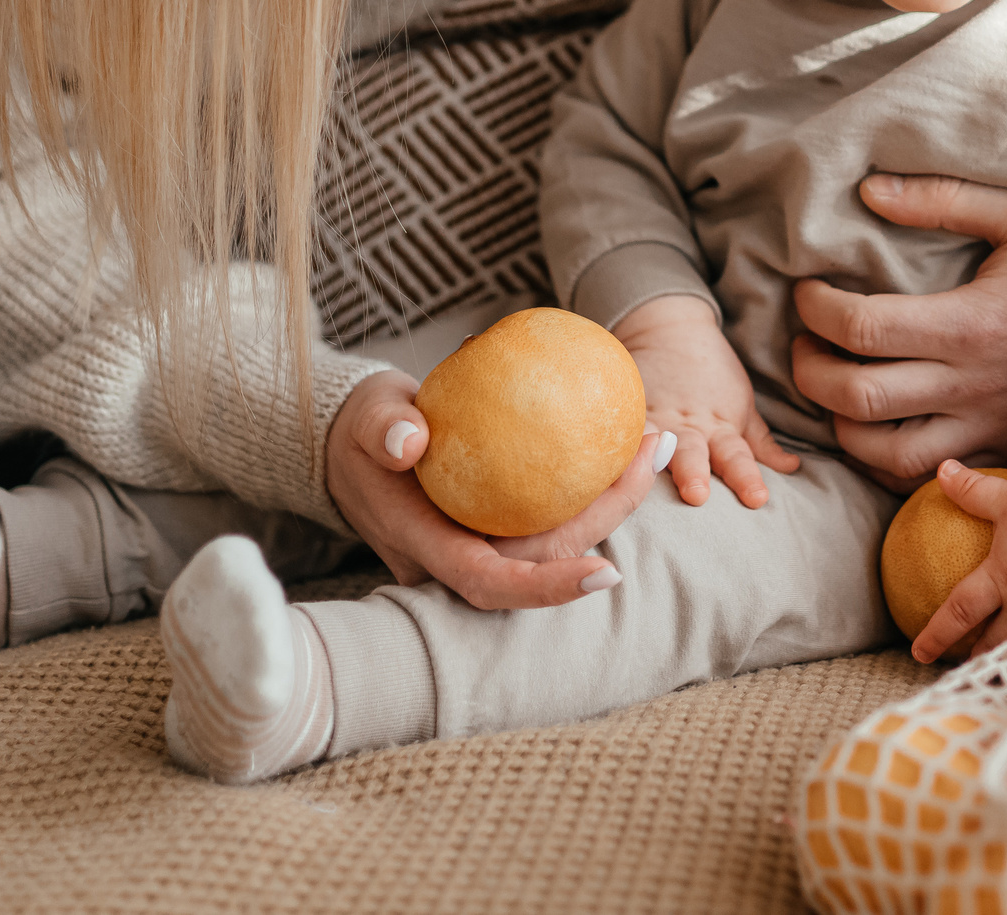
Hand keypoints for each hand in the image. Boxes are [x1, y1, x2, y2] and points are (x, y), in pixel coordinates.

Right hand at [325, 370, 667, 606]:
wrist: (353, 445)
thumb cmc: (362, 428)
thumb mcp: (366, 418)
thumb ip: (382, 428)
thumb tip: (408, 440)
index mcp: (425, 548)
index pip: (491, 584)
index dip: (548, 588)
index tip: (607, 572)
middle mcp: (460, 560)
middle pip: (546, 558)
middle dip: (609, 516)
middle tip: (652, 448)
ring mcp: (482, 547)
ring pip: (558, 537)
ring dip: (613, 496)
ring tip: (652, 439)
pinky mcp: (499, 528)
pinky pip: (554, 514)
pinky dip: (592, 481)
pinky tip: (625, 437)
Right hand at [615, 294, 801, 508]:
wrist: (672, 331)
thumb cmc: (714, 376)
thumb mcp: (743, 407)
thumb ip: (761, 443)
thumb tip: (792, 468)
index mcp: (719, 428)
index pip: (737, 457)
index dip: (747, 478)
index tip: (757, 499)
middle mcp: (688, 427)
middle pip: (694, 453)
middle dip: (695, 473)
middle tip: (697, 494)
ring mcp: (655, 418)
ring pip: (653, 442)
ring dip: (650, 458)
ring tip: (644, 475)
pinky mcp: (627, 409)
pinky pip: (620, 427)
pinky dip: (612, 441)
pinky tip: (601, 456)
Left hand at [789, 175, 1006, 491]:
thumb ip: (944, 198)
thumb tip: (869, 190)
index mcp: (972, 325)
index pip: (861, 327)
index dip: (816, 310)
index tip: (807, 291)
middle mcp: (973, 387)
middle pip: (857, 398)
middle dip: (808, 370)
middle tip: (803, 340)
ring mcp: (989, 430)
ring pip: (884, 456)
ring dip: (840, 426)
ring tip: (831, 386)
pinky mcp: (1003, 453)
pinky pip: (926, 481)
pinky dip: (883, 462)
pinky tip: (874, 427)